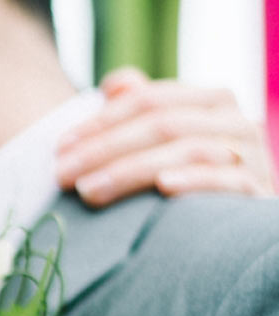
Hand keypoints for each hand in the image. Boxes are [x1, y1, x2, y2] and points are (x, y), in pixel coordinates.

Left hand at [55, 66, 276, 205]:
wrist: (247, 231)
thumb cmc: (198, 183)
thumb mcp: (170, 144)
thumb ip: (145, 110)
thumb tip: (114, 84)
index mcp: (211, 101)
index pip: (149, 99)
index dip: (101, 121)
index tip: (59, 148)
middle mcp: (235, 120)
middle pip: (162, 124)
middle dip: (105, 148)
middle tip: (62, 176)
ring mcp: (251, 154)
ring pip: (186, 149)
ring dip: (131, 170)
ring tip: (89, 191)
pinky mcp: (257, 190)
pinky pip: (225, 179)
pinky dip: (193, 180)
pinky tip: (161, 188)